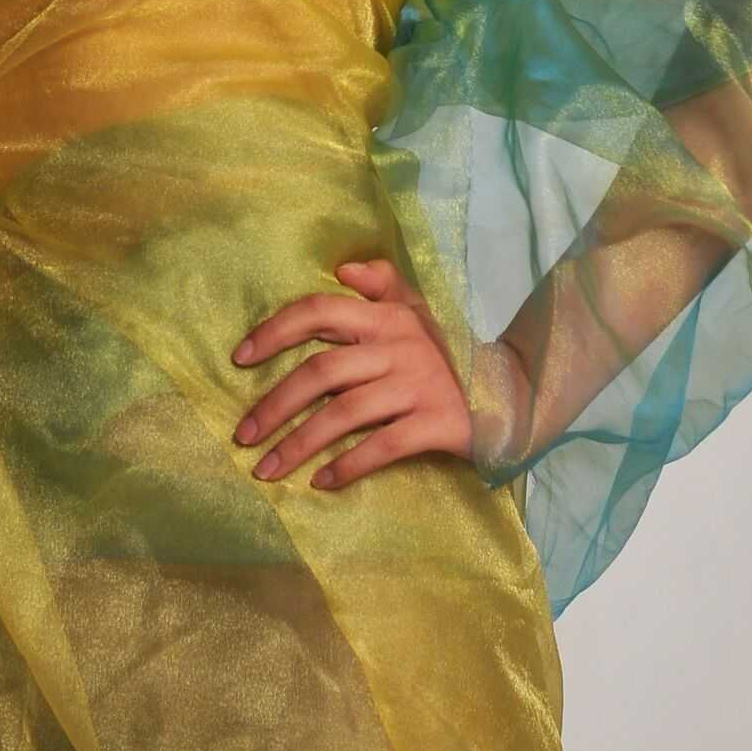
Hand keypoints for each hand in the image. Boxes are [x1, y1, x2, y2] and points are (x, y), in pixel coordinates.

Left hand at [229, 254, 471, 490]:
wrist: (513, 393)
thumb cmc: (447, 355)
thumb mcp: (417, 312)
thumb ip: (381, 283)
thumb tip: (342, 267)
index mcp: (385, 317)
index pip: (319, 311)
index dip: (275, 331)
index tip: (239, 359)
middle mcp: (399, 346)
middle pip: (321, 371)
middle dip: (274, 405)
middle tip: (243, 435)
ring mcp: (418, 385)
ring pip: (344, 413)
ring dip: (298, 444)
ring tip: (267, 469)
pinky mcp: (437, 423)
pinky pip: (382, 446)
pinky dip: (347, 466)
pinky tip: (321, 482)